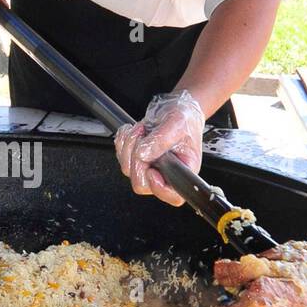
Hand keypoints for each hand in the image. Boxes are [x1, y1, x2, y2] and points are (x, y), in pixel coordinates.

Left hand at [114, 89, 205, 206]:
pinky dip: (123, 141)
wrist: (175, 109)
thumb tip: (144, 154)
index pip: (173, 196)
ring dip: (129, 145)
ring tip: (141, 130)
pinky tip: (134, 132)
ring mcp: (150, 169)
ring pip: (128, 170)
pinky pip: (121, 158)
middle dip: (137, 159)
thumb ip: (162, 139)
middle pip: (141, 184)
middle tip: (143, 139)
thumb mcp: (177, 124)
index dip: (159, 188)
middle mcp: (166, 174)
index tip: (152, 170)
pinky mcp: (137, 161)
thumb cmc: (184, 119)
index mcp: (183, 171)